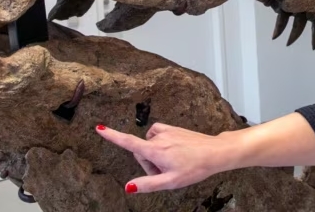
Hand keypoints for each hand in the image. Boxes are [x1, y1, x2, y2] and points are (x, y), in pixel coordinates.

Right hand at [95, 122, 230, 193]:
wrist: (215, 152)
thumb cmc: (195, 168)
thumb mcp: (171, 181)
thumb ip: (148, 184)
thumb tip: (128, 187)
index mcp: (155, 150)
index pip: (128, 142)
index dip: (112, 136)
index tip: (99, 128)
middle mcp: (159, 137)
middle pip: (140, 150)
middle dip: (147, 163)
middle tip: (165, 172)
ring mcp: (167, 131)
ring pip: (150, 144)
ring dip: (155, 154)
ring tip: (172, 164)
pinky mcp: (173, 128)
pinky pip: (158, 136)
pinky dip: (161, 145)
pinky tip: (174, 153)